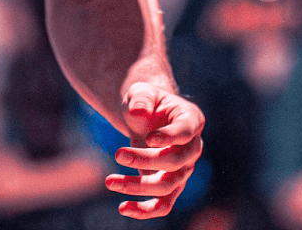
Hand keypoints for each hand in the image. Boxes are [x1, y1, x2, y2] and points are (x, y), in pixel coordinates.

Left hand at [107, 82, 204, 218]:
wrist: (145, 116)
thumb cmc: (145, 101)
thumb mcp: (141, 92)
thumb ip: (140, 98)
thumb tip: (138, 113)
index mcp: (191, 120)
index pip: (186, 132)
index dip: (169, 137)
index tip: (148, 138)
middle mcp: (192, 148)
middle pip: (175, 162)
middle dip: (145, 160)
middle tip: (117, 153)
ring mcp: (183, 169)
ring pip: (167, 186)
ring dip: (138, 186)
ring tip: (109, 181)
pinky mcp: (170, 186)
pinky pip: (163, 204)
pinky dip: (145, 210)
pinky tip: (123, 208)